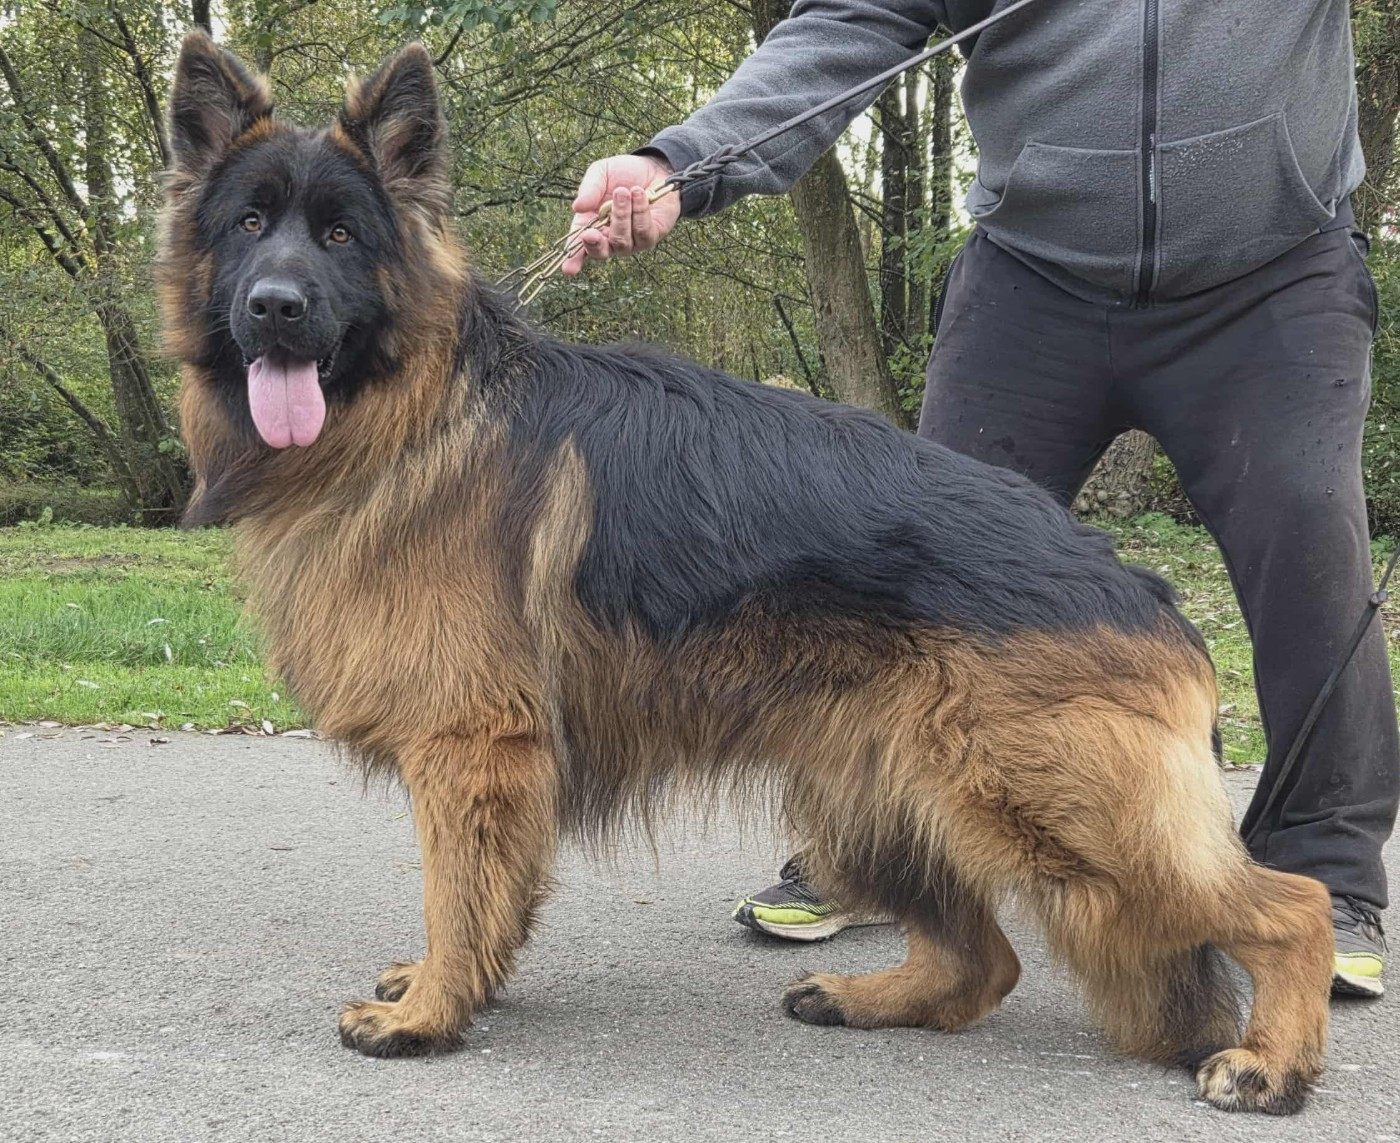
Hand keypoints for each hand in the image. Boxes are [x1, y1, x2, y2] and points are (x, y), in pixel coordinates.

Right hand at [561, 154, 681, 274]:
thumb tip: (577, 207)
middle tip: (590, 233)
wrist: (653, 168)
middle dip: (595, 244)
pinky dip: (640, 212)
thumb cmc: (623, 174)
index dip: (574, 259)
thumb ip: (589, 188)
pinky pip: (642, 232)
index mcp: (590, 225)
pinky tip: (639, 194)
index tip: (568, 269)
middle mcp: (609, 238)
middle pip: (601, 252)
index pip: (579, 247)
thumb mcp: (601, 173)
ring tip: (623, 191)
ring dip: (621, 216)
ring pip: (622, 242)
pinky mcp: (650, 237)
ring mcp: (630, 242)